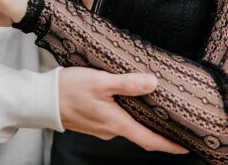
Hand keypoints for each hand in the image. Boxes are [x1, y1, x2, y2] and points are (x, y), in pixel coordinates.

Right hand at [58, 67, 187, 152]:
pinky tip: (136, 103)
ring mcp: (102, 127)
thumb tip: (153, 83)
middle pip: (142, 134)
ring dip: (145, 121)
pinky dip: (131, 116)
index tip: (187, 146)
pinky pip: (119, 121)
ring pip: (130, 126)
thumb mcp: (100, 82)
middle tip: (181, 125)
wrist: (40, 99)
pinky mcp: (95, 121)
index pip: (149, 140)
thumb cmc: (69, 89)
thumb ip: (127, 84)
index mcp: (116, 122)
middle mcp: (110, 129)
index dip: (169, 145)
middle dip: (161, 132)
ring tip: (162, 111)